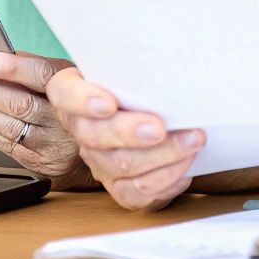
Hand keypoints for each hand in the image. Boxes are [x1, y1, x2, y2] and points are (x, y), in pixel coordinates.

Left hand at [0, 51, 89, 187]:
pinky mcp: (44, 163)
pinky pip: (9, 145)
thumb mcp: (70, 77)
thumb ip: (38, 68)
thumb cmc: (76, 102)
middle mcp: (67, 118)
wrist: (99, 145)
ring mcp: (56, 144)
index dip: (9, 67)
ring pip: (9, 125)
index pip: (41, 75)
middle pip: (19, 103)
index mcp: (76, 88)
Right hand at [47, 67, 203, 211]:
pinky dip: (165, 179)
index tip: (109, 103)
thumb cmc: (140, 85)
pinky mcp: (119, 187)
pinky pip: (137, 193)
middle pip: (96, 136)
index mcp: (75, 93)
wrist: (149, 114)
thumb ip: (138, 69)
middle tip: (160, 128)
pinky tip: (187, 165)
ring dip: (162, 155)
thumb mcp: (133, 69)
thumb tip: (171, 65)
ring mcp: (99, 161)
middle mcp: (82, 129)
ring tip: (193, 140)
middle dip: (130, 133)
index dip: (84, 101)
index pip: (66, 94)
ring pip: (122, 165)